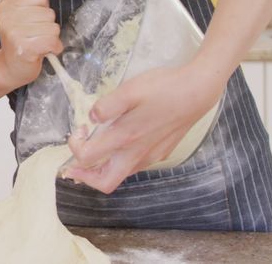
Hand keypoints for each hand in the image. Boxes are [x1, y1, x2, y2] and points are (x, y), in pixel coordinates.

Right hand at [0, 0, 62, 88]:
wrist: (10, 67)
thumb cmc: (19, 40)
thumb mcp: (21, 14)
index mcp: (6, 5)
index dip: (42, 9)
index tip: (32, 20)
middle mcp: (7, 17)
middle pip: (48, 12)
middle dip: (48, 25)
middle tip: (35, 35)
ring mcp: (14, 33)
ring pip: (53, 27)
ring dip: (51, 38)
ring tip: (38, 43)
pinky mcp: (24, 49)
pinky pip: (52, 41)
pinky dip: (54, 48)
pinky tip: (44, 51)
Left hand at [64, 64, 224, 192]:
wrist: (197, 91)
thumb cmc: (164, 88)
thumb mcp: (130, 89)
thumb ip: (107, 105)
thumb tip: (92, 117)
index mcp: (126, 138)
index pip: (88, 158)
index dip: (75, 147)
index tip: (79, 130)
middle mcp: (138, 154)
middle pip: (105, 182)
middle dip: (85, 176)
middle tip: (74, 163)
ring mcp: (151, 156)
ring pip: (121, 174)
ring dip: (102, 168)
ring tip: (94, 150)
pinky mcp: (161, 152)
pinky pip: (134, 165)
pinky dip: (119, 160)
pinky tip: (119, 142)